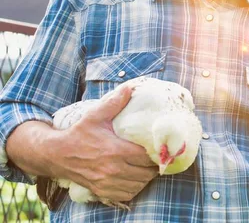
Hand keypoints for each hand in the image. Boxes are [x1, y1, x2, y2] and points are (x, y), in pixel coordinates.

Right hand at [49, 84, 157, 201]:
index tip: (159, 148)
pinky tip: (134, 177)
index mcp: (115, 150)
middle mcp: (113, 169)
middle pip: (147, 173)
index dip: (157, 154)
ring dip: (145, 177)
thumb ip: (114, 102)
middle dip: (153, 166)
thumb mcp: (96, 115)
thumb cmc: (79, 134)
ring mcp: (107, 182)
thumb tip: (129, 87)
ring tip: (145, 166)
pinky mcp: (102, 191)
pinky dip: (134, 187)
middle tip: (155, 157)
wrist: (56, 155)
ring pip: (139, 185)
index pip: (146, 157)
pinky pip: (128, 194)